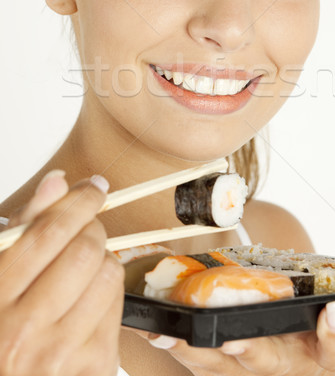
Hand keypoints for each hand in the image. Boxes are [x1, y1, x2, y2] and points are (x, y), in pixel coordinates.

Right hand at [0, 170, 124, 375]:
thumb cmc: (8, 321)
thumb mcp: (2, 269)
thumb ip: (28, 225)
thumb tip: (58, 180)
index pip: (47, 233)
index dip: (78, 202)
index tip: (94, 188)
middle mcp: (22, 332)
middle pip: (84, 250)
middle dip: (93, 229)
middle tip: (87, 229)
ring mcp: (59, 354)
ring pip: (108, 273)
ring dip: (103, 259)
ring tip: (83, 270)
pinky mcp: (93, 365)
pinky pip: (119, 302)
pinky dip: (109, 290)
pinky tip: (89, 299)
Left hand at [142, 299, 334, 374]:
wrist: (278, 357)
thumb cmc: (308, 338)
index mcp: (316, 356)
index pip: (332, 349)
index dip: (334, 332)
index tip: (332, 310)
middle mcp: (279, 368)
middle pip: (264, 363)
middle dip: (249, 351)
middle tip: (235, 339)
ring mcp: (240, 370)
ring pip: (217, 364)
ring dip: (194, 349)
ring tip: (173, 332)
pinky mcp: (210, 365)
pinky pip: (188, 355)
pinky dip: (169, 340)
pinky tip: (152, 326)